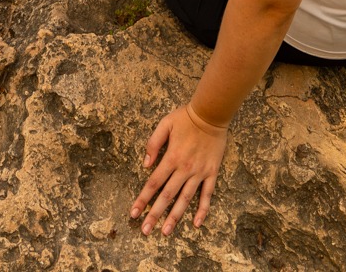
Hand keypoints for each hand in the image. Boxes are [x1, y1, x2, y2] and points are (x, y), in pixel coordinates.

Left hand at [130, 104, 227, 235]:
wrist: (211, 114)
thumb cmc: (186, 117)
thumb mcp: (165, 124)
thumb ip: (153, 143)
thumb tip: (145, 164)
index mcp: (172, 157)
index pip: (153, 183)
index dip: (142, 199)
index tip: (134, 213)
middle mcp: (184, 169)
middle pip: (167, 196)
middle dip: (155, 214)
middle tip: (145, 231)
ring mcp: (199, 173)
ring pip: (185, 199)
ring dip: (175, 217)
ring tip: (165, 232)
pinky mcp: (211, 173)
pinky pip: (207, 194)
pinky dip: (203, 210)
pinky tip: (197, 224)